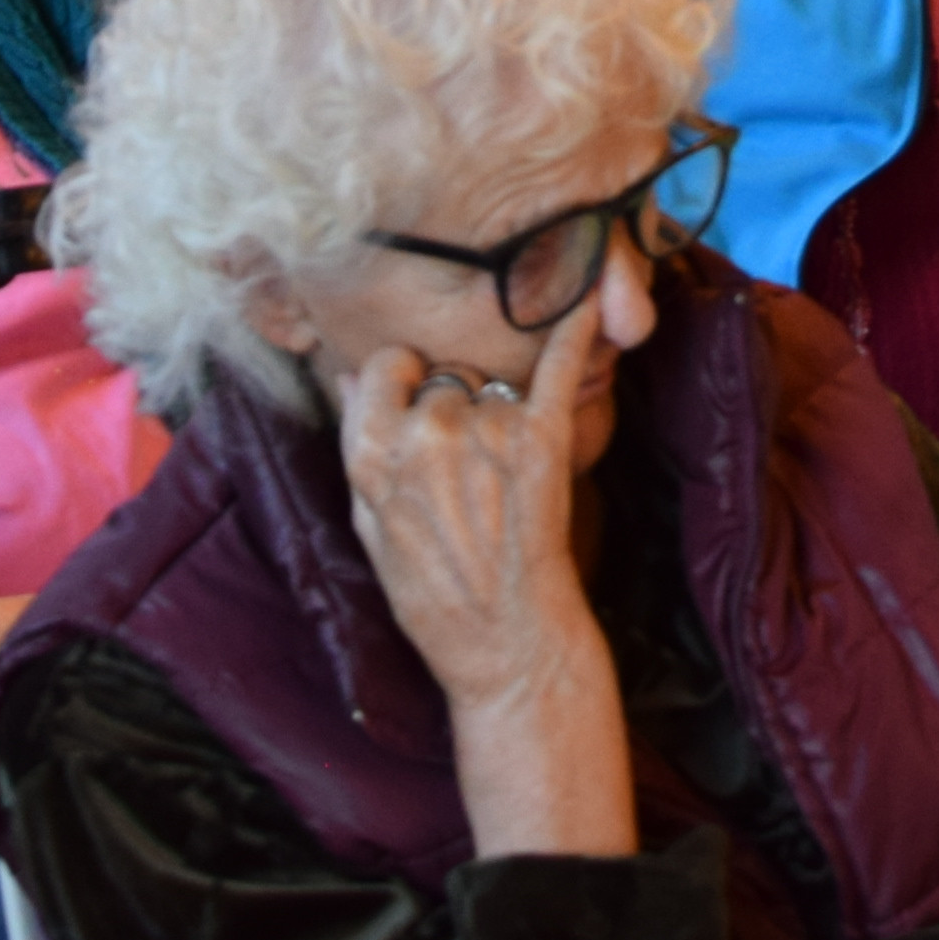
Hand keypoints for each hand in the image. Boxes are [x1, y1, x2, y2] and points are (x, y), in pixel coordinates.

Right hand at [340, 298, 628, 854]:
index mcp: (372, 453)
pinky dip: (576, 329)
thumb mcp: (370, 528)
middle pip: (442, 375)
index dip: (402, 384)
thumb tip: (348, 375)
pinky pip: (559, 366)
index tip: (416, 408)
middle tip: (468, 465)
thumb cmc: (435, 594)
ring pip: (490, 382)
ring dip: (497, 410)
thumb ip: (359, 445)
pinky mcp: (543, 439)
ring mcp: (487, 432)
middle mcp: (427, 433)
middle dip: (452, 404)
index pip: (384, 366)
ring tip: (501, 475)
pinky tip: (590, 296)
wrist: (506, 643)